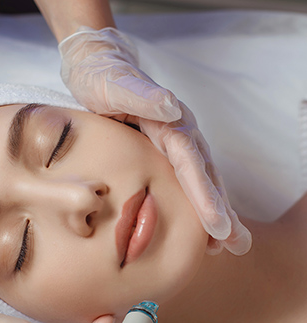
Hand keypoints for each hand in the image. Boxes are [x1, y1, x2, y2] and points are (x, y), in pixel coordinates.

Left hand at [59, 27, 251, 255]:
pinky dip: (196, 203)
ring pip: (200, 180)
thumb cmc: (102, 78)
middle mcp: (179, 134)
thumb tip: (171, 108)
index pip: (191, 163)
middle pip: (204, 176)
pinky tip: (200, 226)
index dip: (204, 195)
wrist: (96, 67)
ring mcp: (174, 143)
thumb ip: (141, 95)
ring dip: (215, 212)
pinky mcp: (164, 151)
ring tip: (228, 244)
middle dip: (220, 211)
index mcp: (169, 122)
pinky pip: (185, 180)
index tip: (217, 224)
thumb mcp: (115, 85)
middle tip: (236, 244)